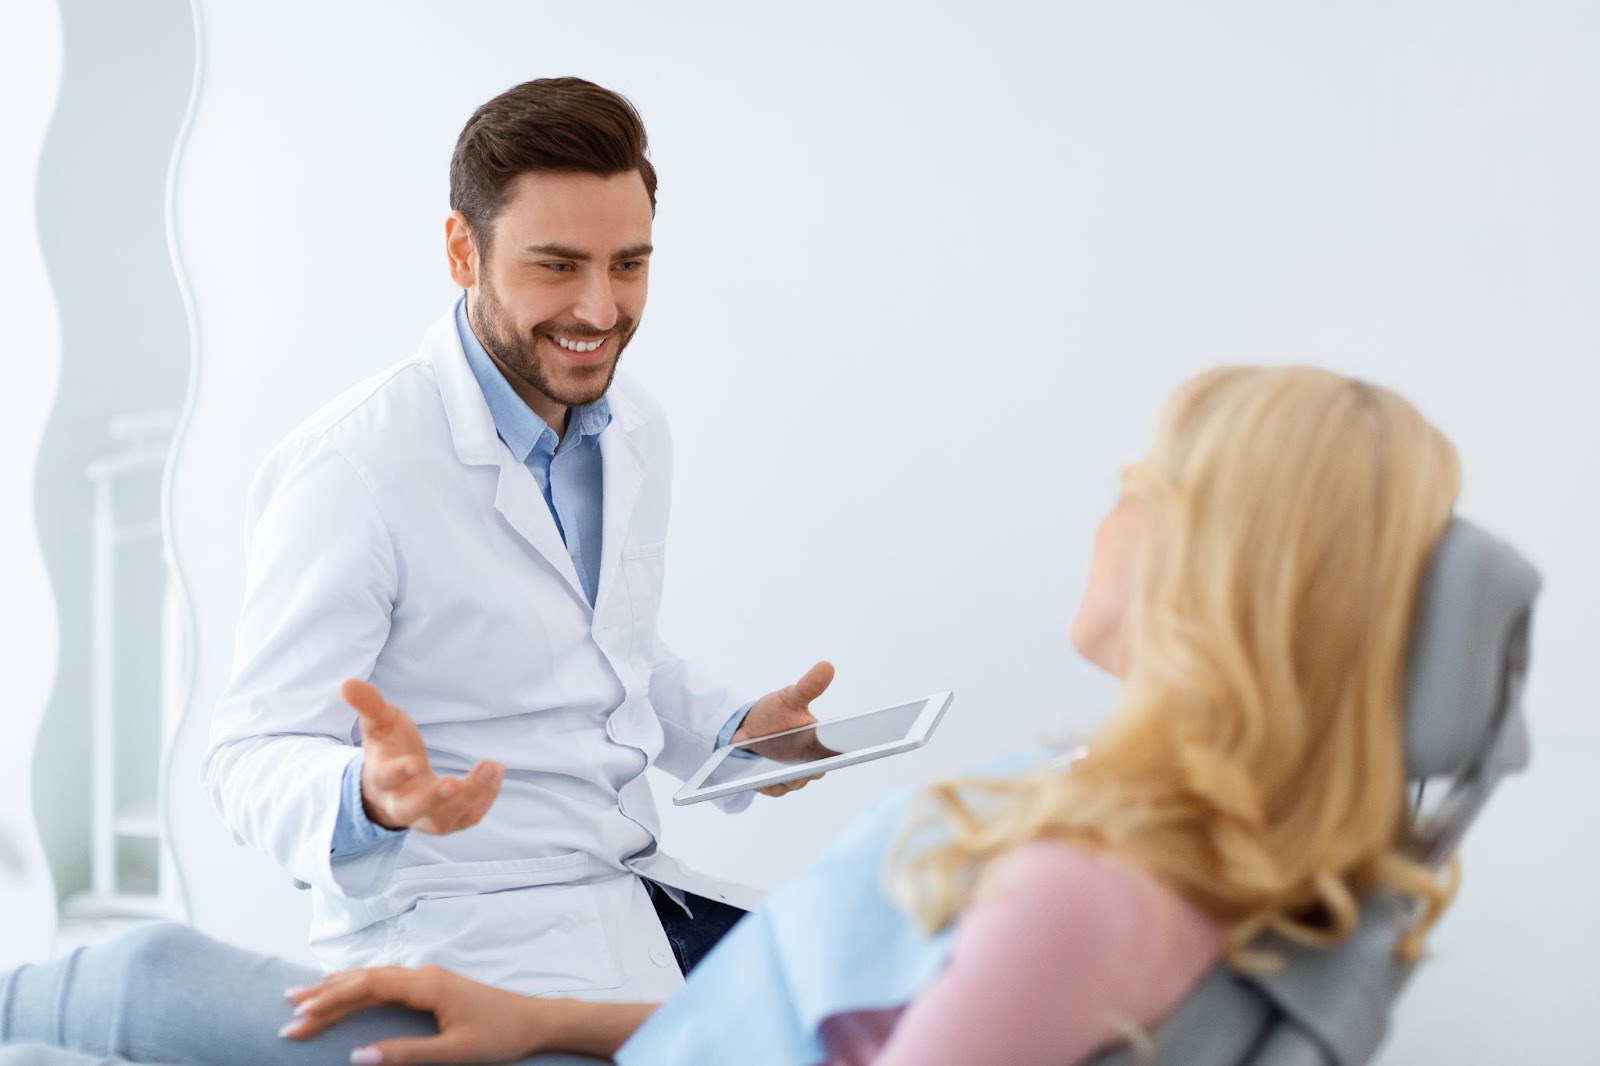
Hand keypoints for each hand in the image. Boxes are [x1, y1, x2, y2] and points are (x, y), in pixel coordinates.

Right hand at [281, 964, 545, 1063]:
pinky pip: (386, 983)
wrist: (535, 1021)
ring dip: (338, 987)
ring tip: (303, 996)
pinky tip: (346, 990)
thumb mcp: (453, 1053)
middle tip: (288, 1012)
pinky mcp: (431, 986)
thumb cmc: (499, 1036)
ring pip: (373, 978)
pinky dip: (358, 987)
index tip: (298, 1016)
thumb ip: (405, 1053)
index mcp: (426, 984)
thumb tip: (357, 1057)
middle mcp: (422, 974)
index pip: (366, 987)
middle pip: (364, 980)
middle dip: (324, 995)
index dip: (330, 1000)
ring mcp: (427, 978)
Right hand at [342, 679, 503, 833]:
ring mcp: (424, 817)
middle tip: (453, 783)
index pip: (386, 779)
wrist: (392, 789)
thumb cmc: (387, 749)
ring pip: (444, 819)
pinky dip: (484, 799)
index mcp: (380, 779)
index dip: (399, 773)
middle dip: (432, 799)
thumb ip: (368, 704)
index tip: (416, 762)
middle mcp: (400, 804)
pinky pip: (467, 818)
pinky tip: (496, 773)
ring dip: (469, 796)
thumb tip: (346, 683)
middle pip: (412, 810)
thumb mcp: (378, 724)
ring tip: (491, 767)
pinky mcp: (448, 821)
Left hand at [732, 661, 836, 796]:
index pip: (835, 755)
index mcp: (820, 744)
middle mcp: (810, 763)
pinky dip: (768, 783)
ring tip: (773, 767)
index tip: (831, 753)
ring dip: (784, 776)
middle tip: (800, 764)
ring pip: (794, 783)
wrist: (745, 729)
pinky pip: (775, 789)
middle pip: (814, 773)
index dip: (836, 756)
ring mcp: (792, 776)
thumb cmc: (773, 714)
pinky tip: (760, 774)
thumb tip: (827, 666)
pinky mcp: (774, 785)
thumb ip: (809, 686)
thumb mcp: (790, 698)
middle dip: (806, 769)